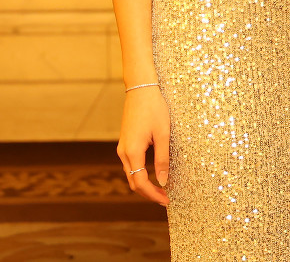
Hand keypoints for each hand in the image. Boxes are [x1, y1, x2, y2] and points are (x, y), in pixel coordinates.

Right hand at [117, 87, 170, 205]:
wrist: (140, 88)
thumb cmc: (154, 108)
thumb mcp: (163, 134)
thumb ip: (162, 159)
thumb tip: (162, 182)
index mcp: (132, 151)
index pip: (140, 182)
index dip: (152, 194)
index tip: (166, 200)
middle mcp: (124, 152)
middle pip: (133, 181)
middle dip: (148, 193)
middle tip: (165, 199)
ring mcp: (123, 147)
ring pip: (131, 174)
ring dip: (144, 184)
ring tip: (162, 189)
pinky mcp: (125, 142)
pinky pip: (131, 164)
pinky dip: (140, 174)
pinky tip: (153, 174)